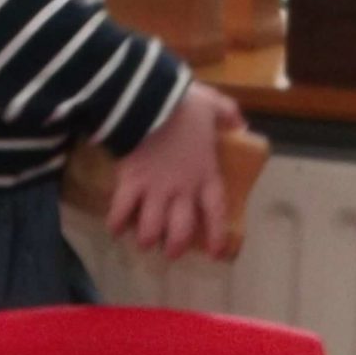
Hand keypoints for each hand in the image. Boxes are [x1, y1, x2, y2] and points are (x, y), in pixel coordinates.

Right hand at [108, 83, 238, 258]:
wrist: (150, 100)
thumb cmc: (183, 105)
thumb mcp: (213, 105)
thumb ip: (228, 114)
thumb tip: (240, 124)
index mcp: (205, 175)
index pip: (215, 213)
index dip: (216, 236)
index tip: (214, 253)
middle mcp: (182, 190)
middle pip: (180, 231)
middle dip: (175, 246)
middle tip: (170, 252)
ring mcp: (155, 189)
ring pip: (151, 229)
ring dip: (146, 239)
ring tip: (144, 242)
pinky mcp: (130, 183)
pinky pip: (122, 210)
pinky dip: (116, 222)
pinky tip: (114, 229)